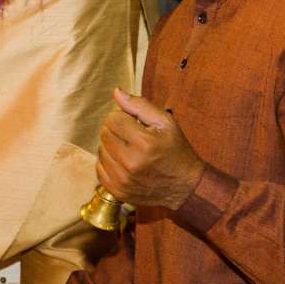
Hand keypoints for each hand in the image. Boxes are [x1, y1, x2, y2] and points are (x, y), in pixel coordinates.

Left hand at [95, 91, 204, 211]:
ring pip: (100, 150)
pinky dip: (109, 162)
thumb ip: (139, 105)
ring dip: (111, 146)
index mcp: (144, 143)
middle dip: (116, 130)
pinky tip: (123, 162)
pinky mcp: (118, 191)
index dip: (123, 116)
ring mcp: (123, 179)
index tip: (134, 123)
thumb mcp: (165, 122)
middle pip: (104, 133)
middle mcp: (131, 162)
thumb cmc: (176, 150)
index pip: (113, 118)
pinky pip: (99, 168)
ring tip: (129, 149)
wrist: (185, 185)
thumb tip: (116, 92)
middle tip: (132, 136)